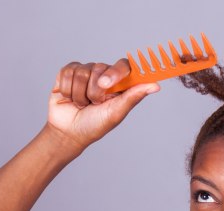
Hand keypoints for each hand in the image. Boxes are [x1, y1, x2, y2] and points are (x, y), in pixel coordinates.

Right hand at [46, 59, 160, 148]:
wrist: (69, 132)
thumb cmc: (95, 125)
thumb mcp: (116, 113)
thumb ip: (133, 97)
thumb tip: (156, 86)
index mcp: (120, 84)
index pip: (124, 65)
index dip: (115, 72)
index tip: (106, 84)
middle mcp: (105, 75)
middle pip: (99, 68)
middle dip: (94, 92)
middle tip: (94, 104)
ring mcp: (87, 72)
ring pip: (81, 71)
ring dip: (79, 93)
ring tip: (82, 104)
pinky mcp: (69, 72)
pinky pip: (67, 72)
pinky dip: (67, 89)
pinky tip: (69, 98)